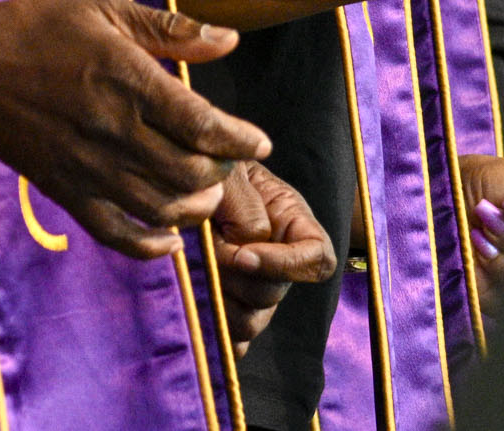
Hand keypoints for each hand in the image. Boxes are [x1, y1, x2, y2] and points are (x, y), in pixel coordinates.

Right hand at [0, 0, 267, 255]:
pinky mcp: (63, 189)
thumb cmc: (40, 27)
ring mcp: (87, 166)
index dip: (241, 139)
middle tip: (229, 161)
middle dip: (222, 172)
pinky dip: (149, 245)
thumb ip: (171, 28)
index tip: (260, 141)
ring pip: (161, 208)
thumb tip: (229, 40)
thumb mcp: (107, 9)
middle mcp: (114, 130)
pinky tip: (169, 238)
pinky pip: (114, 232)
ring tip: (206, 193)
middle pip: (190, 173)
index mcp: (129, 81)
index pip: (204, 125)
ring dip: (195, 208)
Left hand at [209, 159, 333, 355]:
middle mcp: (279, 258)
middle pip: (275, 292)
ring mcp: (256, 285)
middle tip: (207, 250)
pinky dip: (220, 334)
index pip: (317, 258)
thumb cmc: (212, 168)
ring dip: (223, 304)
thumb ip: (245, 206)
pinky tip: (203, 316)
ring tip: (200, 274)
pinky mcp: (231, 303)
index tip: (243, 255)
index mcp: (292, 222)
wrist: (186, 175)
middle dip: (237, 278)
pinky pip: (234, 336)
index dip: (285, 265)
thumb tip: (249, 246)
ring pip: (253, 320)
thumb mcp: (231, 173)